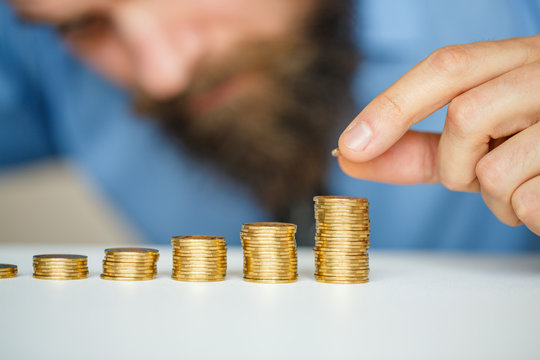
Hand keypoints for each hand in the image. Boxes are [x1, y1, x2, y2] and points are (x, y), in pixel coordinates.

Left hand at [337, 35, 539, 234]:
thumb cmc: (537, 148)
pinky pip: (529, 202)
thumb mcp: (480, 137)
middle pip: (466, 114)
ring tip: (524, 186)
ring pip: (495, 169)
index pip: (448, 67)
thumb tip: (350, 156)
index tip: (348, 147)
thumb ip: (418, 145)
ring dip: (495, 197)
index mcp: (520, 60)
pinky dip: (525, 215)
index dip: (393, 106)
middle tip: (475, 176)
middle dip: (456, 163)